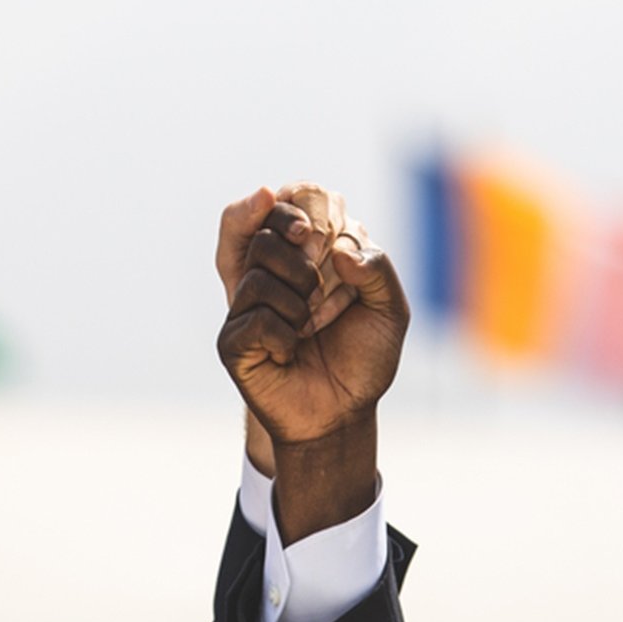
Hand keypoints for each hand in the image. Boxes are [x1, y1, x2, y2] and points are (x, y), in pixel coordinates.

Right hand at [216, 185, 368, 474]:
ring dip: (298, 303)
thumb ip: (377, 268)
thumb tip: (338, 250)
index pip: (279, 207)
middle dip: (301, 261)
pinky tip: (290, 351)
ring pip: (258, 274)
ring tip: (310, 328)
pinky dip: (284, 333)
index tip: (310, 230)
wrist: (344, 414)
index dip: (289, 207)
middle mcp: (268, 275)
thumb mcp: (389, 309)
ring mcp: (245, 308)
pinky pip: (255, 317)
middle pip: (263, 234)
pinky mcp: (233, 340)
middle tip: (319, 290)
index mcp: (301, 257)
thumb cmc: (364, 358)